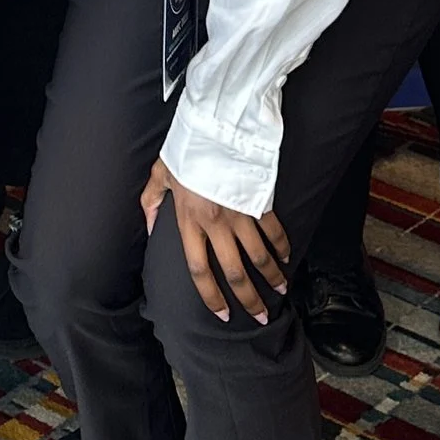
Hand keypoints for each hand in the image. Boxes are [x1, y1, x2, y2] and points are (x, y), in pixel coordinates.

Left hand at [143, 161, 289, 323]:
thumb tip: (151, 225)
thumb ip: (152, 201)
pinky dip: (282, 245)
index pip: (198, 270)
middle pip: (233, 271)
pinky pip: (273, 229)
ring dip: (271, 276)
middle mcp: (215, 223)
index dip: (211, 296)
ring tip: (280, 289)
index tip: (222, 314)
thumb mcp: (161, 172)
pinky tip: (287, 256)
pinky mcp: (259, 200)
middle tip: (260, 316)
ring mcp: (239, 213)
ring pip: (258, 256)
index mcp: (189, 220)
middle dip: (248, 298)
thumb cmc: (186, 147)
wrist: (217, 124)